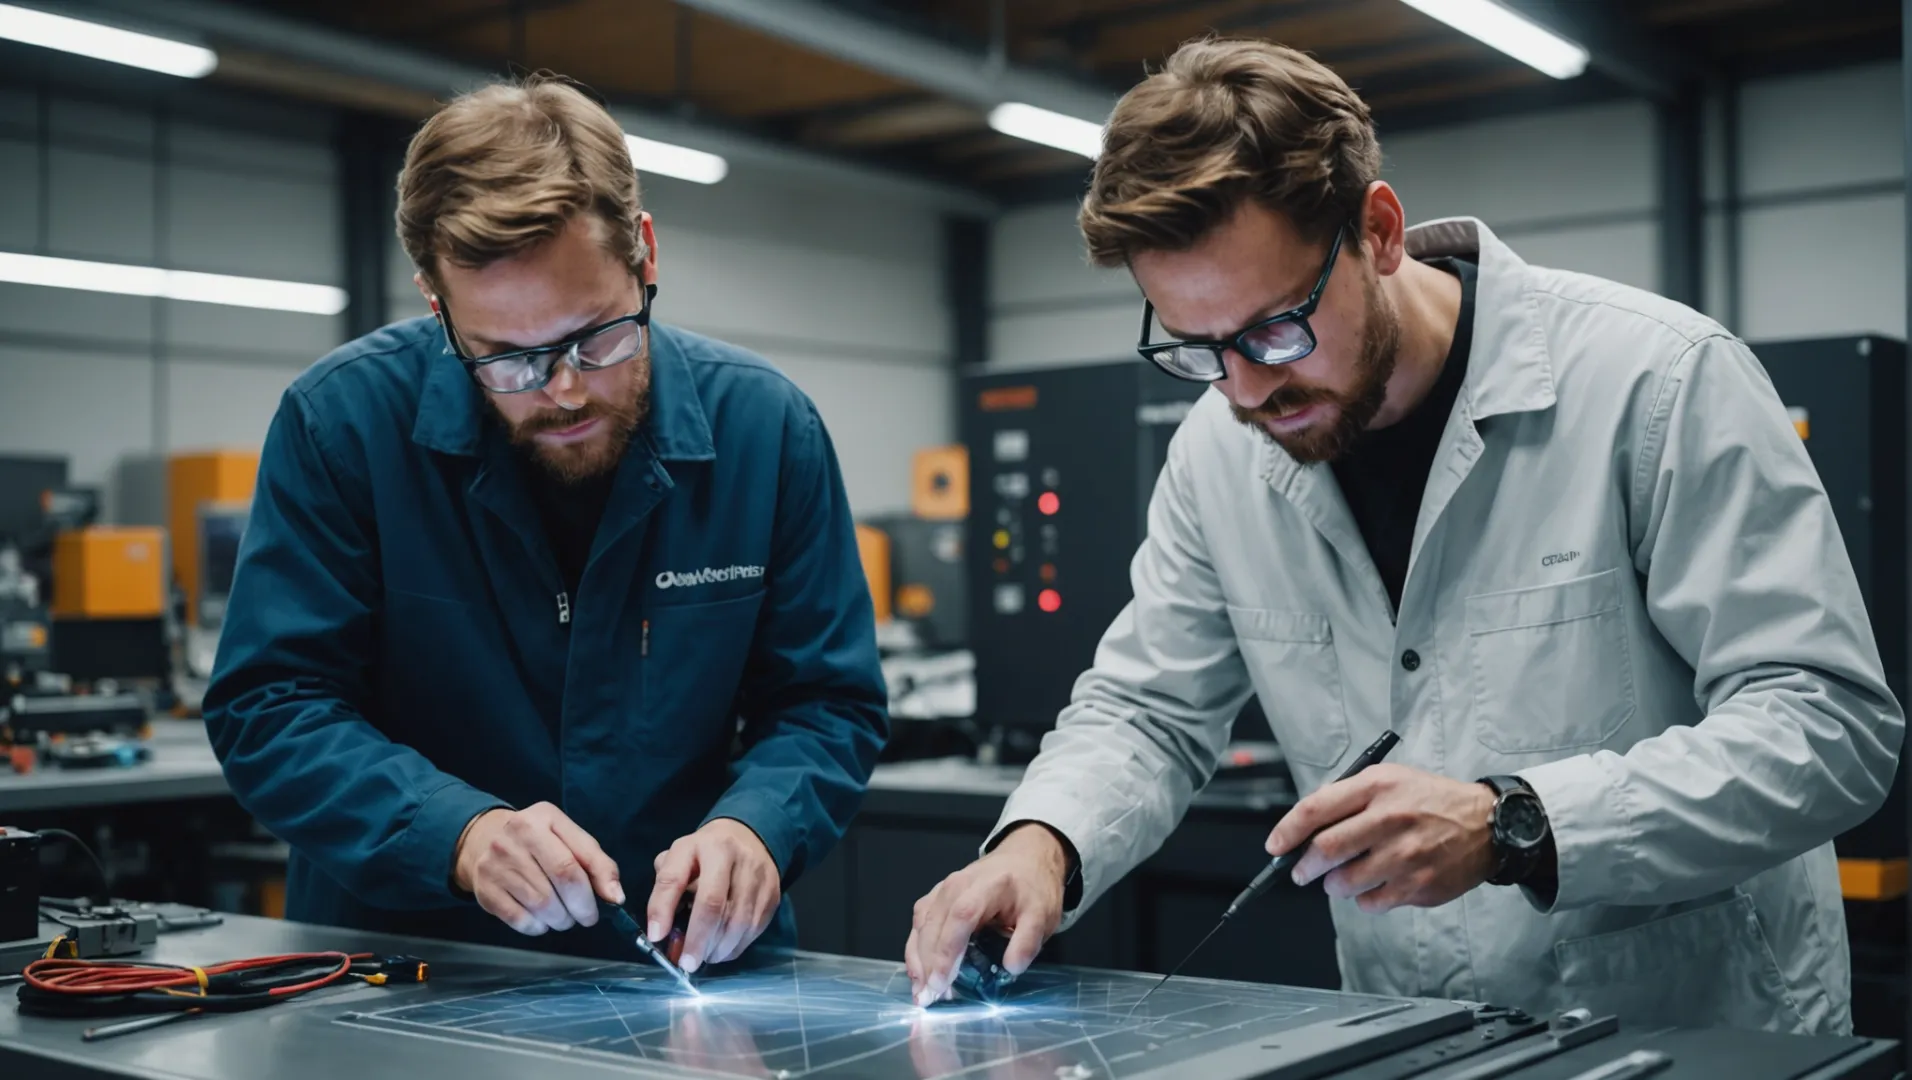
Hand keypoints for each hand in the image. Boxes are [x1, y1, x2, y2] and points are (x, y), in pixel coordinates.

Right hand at [453, 802, 622, 934]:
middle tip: (585, 916)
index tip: (605, 906)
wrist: (485, 838)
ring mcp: (495, 865)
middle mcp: (514, 840)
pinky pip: (519, 920)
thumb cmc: (539, 840)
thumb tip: (616, 897)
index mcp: (542, 820)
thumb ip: (597, 863)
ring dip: (560, 920)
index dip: (591, 892)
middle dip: (578, 909)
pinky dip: (538, 927)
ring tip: (564, 916)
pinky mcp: (485, 890)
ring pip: (540, 907)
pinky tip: (543, 920)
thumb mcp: (570, 837)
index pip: (570, 864)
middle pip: (556, 887)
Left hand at [648, 818, 779, 971]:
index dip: (663, 909)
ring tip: (703, 956)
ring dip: (717, 948)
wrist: (748, 837)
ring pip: (738, 923)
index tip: (656, 936)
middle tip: (686, 963)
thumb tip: (658, 930)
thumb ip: (666, 886)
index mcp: (706, 846)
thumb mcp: (679, 857)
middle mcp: (737, 859)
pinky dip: (734, 947)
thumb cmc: (705, 853)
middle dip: (697, 940)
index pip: (678, 878)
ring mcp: (760, 878)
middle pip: (714, 905)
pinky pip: (753, 930)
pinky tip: (721, 949)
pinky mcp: (773, 895)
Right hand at [904, 823, 1068, 1006]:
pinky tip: (919, 971)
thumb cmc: (1032, 887)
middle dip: (927, 964)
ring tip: (921, 991)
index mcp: (984, 887)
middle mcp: (955, 885)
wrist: (1026, 858)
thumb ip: (1029, 941)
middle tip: (927, 998)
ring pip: (921, 925)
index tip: (941, 982)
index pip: (960, 919)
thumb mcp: (1042, 914)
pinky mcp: (937, 897)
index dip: (946, 952)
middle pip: (933, 925)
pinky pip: (920, 922)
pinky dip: (916, 948)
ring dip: (917, 959)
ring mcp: (942, 890)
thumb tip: (1012, 967)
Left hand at [1265, 764, 1495, 912]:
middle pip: (1325, 849)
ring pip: (1344, 883)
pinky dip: (1363, 900)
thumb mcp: (1390, 780)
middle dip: (1303, 866)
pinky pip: (1371, 903)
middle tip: (1301, 872)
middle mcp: (1391, 818)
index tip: (1275, 846)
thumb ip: (1348, 798)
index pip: (1317, 809)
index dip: (1288, 830)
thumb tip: (1304, 828)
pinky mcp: (1419, 886)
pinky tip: (1375, 885)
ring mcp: (1406, 855)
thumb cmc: (1431, 801)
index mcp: (1378, 786)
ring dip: (1333, 885)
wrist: (1488, 825)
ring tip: (1342, 877)